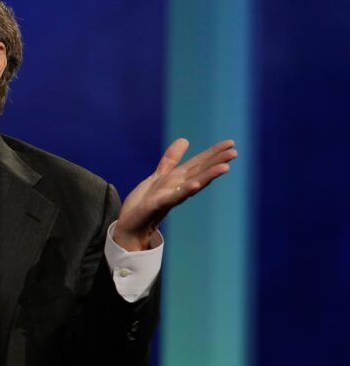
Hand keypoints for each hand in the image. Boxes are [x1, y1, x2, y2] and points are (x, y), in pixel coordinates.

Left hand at [113, 138, 237, 250]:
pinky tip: (196, 185)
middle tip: (234, 152)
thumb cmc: (144, 203)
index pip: (199, 163)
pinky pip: (174, 197)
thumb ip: (171, 160)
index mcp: (177, 179)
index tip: (231, 143)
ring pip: (193, 184)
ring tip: (225, 167)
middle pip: (200, 172)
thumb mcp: (158, 176)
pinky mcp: (158, 205)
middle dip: (216, 162)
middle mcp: (178, 188)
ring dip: (209, 176)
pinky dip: (185, 191)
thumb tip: (184, 140)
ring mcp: (170, 197)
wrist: (130, 225)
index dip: (213, 153)